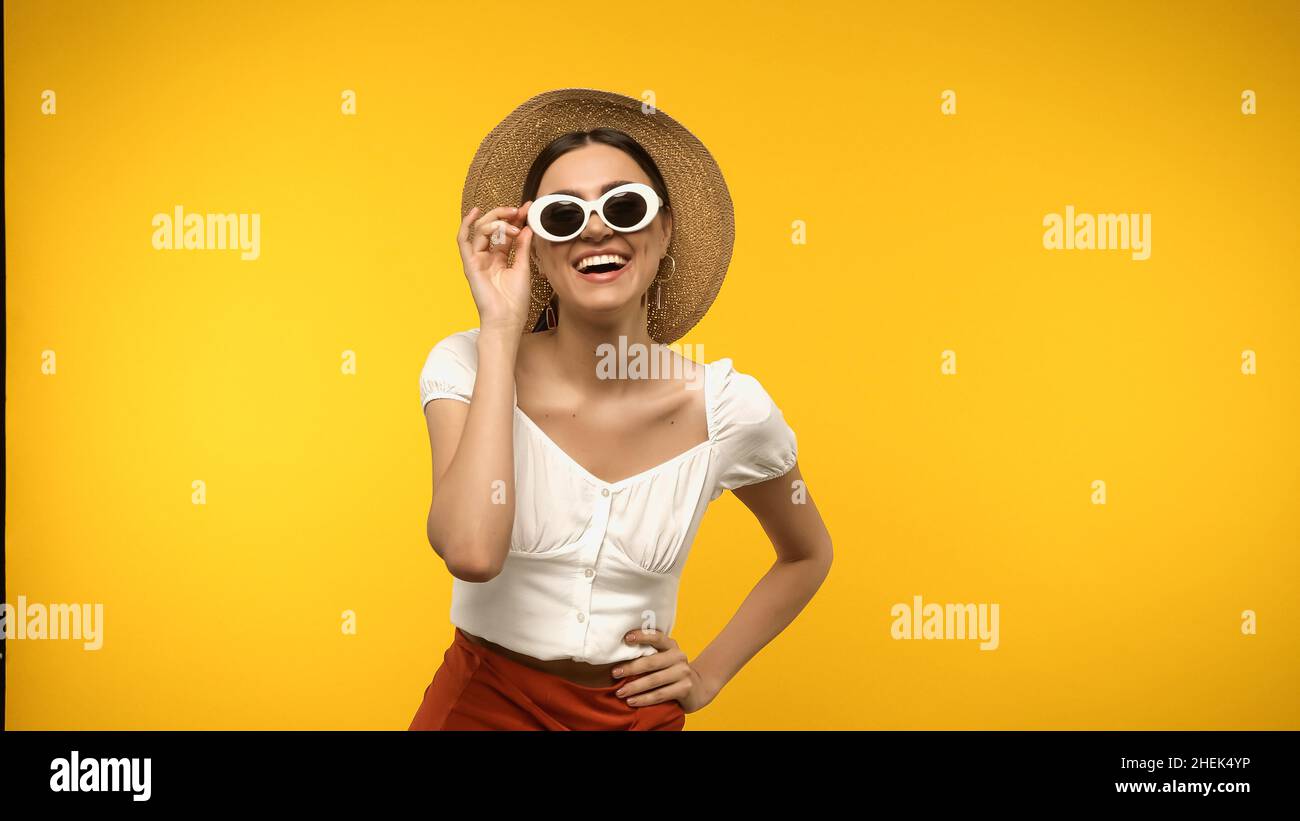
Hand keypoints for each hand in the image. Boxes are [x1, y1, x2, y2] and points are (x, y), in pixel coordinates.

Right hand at [455, 202, 535, 333]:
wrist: (507, 319)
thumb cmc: (515, 301)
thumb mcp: (523, 268)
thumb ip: (523, 247)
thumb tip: (527, 228)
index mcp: (500, 259)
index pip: (505, 233)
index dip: (515, 220)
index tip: (527, 209)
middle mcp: (487, 257)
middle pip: (492, 228)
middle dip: (505, 216)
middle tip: (519, 211)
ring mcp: (477, 260)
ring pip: (480, 230)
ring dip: (497, 223)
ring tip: (513, 224)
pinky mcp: (470, 264)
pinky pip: (462, 241)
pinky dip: (465, 225)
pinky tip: (474, 213)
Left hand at [612, 629, 715, 713]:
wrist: (697, 688)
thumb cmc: (672, 672)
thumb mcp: (664, 659)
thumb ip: (649, 654)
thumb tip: (619, 655)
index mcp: (671, 645)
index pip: (656, 637)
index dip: (641, 636)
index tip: (626, 638)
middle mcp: (678, 656)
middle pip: (651, 662)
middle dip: (630, 668)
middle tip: (615, 673)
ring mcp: (683, 672)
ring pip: (654, 680)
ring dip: (634, 687)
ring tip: (620, 692)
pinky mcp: (685, 688)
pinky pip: (660, 694)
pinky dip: (644, 699)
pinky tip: (632, 701)